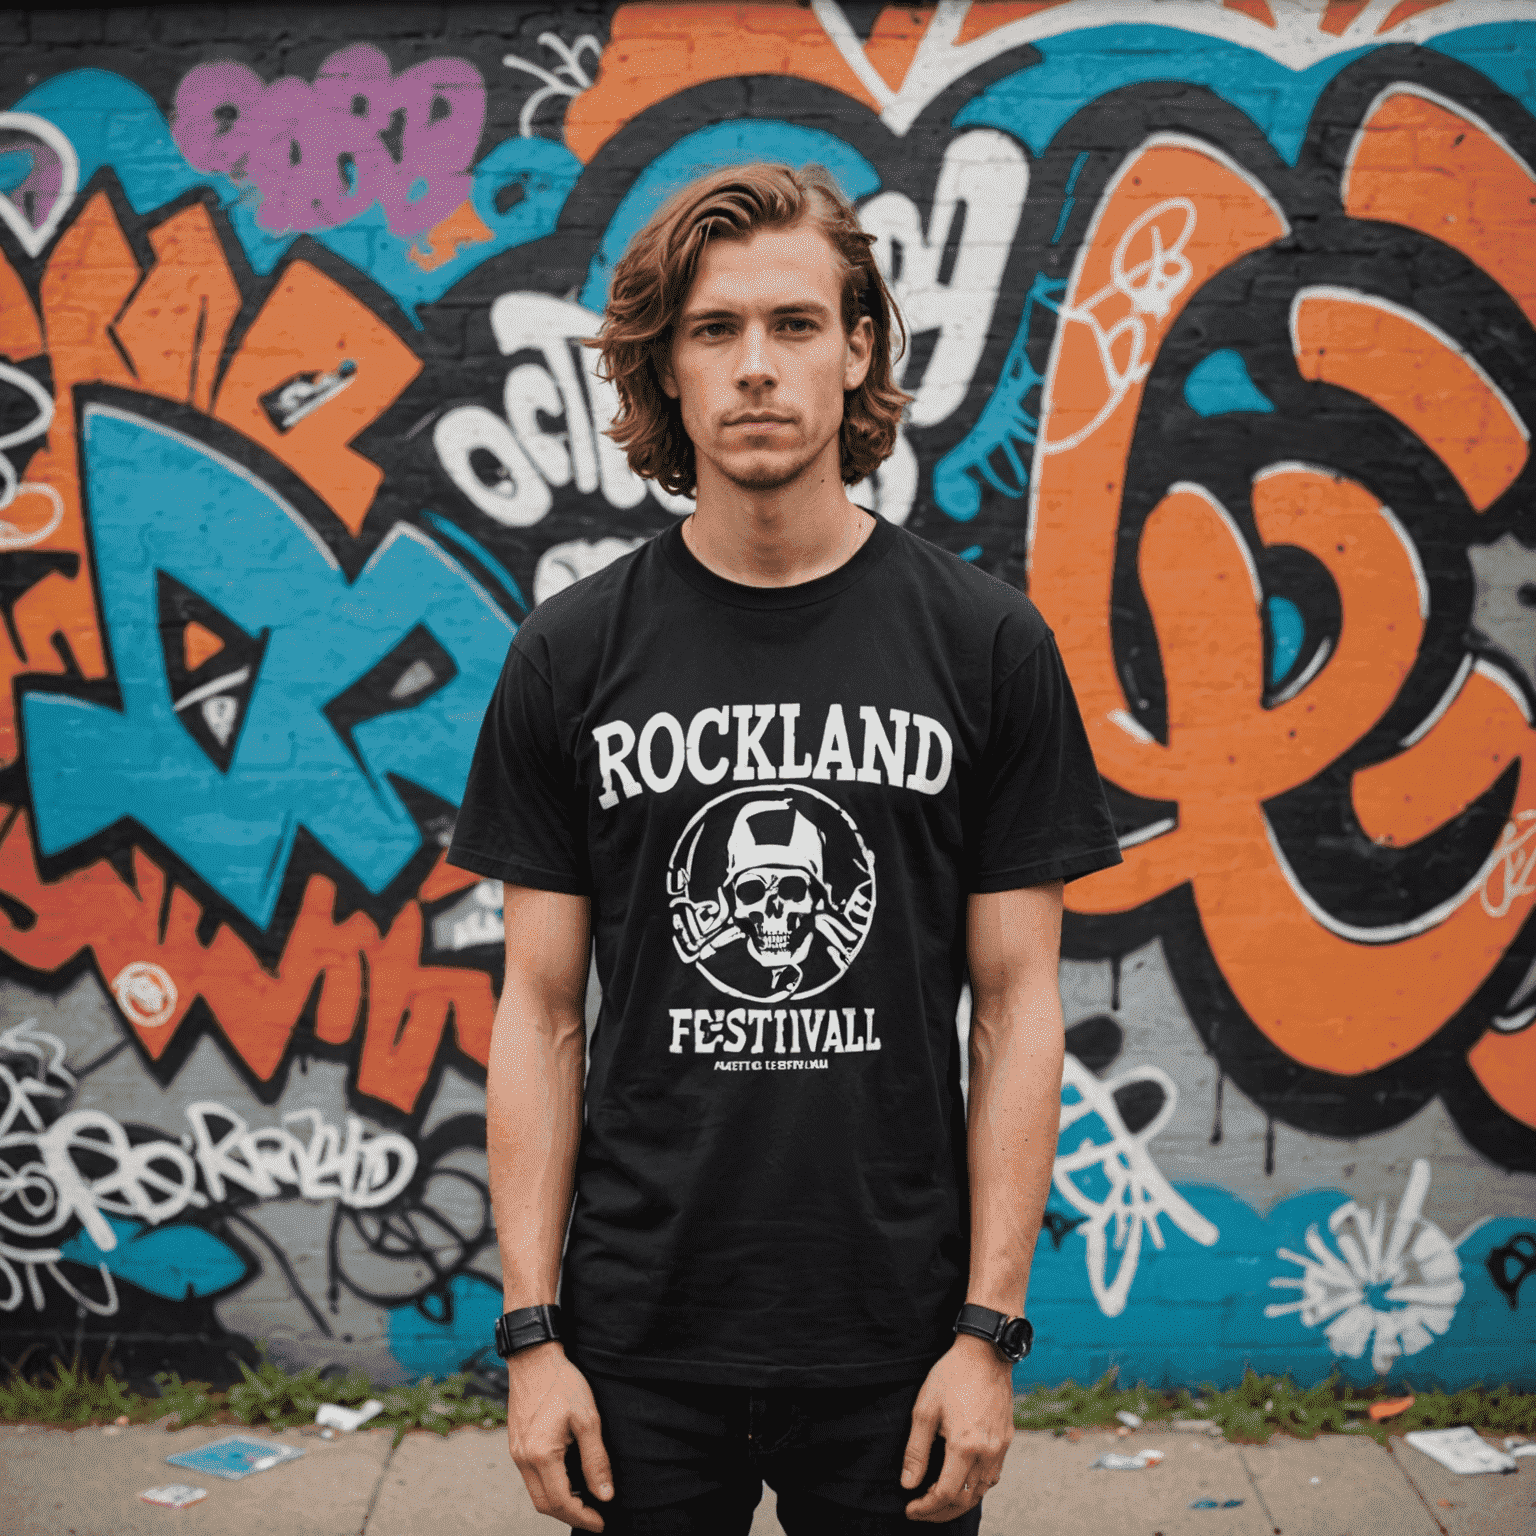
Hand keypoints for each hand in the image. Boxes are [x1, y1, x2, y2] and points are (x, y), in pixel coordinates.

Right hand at [504, 1343, 613, 1532]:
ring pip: (535, 1493)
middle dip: (570, 1515)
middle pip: (544, 1504)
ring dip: (559, 1502)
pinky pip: (530, 1477)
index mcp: (541, 1454)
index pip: (561, 1502)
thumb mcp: (588, 1418)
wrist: (534, 1358)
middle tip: (595, 1515)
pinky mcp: (515, 1444)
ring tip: (584, 1499)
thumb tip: (605, 1495)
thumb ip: (596, 1459)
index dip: (582, 1517)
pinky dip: (549, 1486)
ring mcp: (516, 1452)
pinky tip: (568, 1479)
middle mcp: (523, 1459)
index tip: (601, 1521)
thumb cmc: (563, 1383)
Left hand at [901, 1334, 1013, 1521]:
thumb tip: (908, 1483)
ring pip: (980, 1491)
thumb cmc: (952, 1376)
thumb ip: (916, 1450)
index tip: (910, 1508)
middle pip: (964, 1500)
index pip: (945, 1494)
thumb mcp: (924, 1409)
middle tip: (920, 1510)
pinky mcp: (1006, 1440)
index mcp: (964, 1446)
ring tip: (936, 1500)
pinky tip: (961, 1482)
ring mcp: (1000, 1448)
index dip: (926, 1508)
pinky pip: (993, 1477)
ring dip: (958, 1502)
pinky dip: (975, 1488)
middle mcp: (987, 1453)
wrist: (985, 1353)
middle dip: (940, 1512)